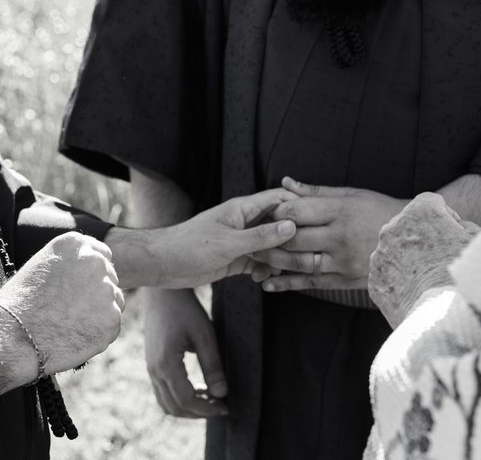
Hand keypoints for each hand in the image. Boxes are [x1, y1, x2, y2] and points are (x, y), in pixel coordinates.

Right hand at [0, 232, 122, 393]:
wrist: (11, 337)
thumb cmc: (18, 304)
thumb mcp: (41, 267)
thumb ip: (69, 264)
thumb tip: (90, 273)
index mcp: (76, 243)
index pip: (101, 254)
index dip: (92, 274)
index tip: (81, 288)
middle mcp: (95, 261)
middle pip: (110, 277)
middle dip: (97, 293)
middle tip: (72, 311)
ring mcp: (107, 289)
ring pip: (114, 301)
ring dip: (99, 313)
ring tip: (68, 324)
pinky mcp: (112, 317)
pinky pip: (112, 325)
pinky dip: (99, 333)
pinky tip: (74, 337)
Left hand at [137, 188, 297, 288]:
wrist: (164, 264)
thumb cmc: (191, 246)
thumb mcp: (230, 242)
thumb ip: (261, 236)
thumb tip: (292, 226)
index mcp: (242, 209)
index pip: (277, 200)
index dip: (298, 207)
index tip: (317, 219)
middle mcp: (244, 222)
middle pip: (278, 224)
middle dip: (292, 238)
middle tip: (304, 253)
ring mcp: (241, 241)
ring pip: (270, 246)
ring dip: (278, 258)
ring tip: (281, 270)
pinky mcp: (235, 258)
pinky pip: (259, 262)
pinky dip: (265, 270)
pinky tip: (263, 280)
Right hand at [144, 289, 227, 417]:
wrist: (163, 293)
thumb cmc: (186, 310)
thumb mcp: (205, 335)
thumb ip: (213, 366)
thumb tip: (222, 394)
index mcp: (166, 364)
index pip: (186, 400)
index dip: (207, 409)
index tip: (226, 407)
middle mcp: (154, 371)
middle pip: (175, 407)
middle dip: (199, 412)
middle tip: (221, 405)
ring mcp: (150, 368)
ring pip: (166, 403)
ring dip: (188, 407)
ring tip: (210, 397)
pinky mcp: (152, 364)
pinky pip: (163, 392)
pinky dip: (180, 398)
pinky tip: (197, 387)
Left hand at [252, 177, 407, 291]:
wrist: (415, 241)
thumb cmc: (380, 210)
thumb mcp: (352, 194)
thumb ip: (315, 191)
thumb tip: (285, 181)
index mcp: (342, 211)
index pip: (297, 212)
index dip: (275, 212)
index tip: (263, 213)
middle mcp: (341, 237)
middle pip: (292, 238)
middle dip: (267, 238)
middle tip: (249, 237)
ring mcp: (343, 261)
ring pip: (297, 263)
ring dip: (271, 261)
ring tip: (253, 257)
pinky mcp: (345, 280)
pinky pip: (310, 283)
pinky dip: (286, 284)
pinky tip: (268, 284)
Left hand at [369, 193, 480, 327]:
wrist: (445, 319)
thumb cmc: (470, 276)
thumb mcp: (480, 243)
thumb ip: (465, 227)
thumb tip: (456, 229)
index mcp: (420, 211)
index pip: (431, 202)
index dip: (445, 216)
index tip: (454, 234)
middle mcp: (392, 228)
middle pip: (408, 225)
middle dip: (424, 237)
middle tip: (443, 258)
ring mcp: (379, 256)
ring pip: (395, 250)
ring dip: (409, 259)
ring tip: (431, 279)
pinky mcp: (374, 281)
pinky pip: (387, 275)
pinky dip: (399, 281)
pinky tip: (419, 293)